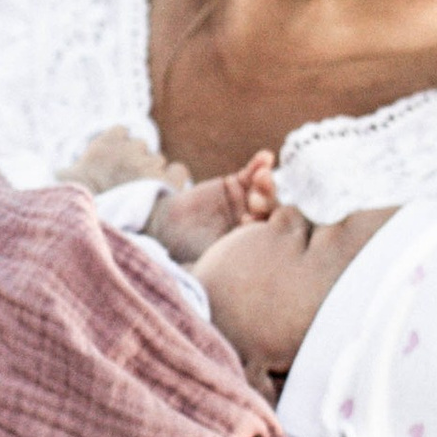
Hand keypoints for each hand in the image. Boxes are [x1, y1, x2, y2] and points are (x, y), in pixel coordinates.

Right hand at [59, 126, 172, 195]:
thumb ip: (66, 169)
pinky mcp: (165, 180)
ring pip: (157, 160)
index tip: (114, 162)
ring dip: (152, 172)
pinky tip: (166, 189)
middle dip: (136, 162)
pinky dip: (174, 177)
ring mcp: (148, 164)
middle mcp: (129, 149)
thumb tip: (58, 172)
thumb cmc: (79, 201)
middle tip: (127, 184)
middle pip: (141, 146)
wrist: (102, 221)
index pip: (122, 131)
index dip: (120, 146)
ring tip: (142, 194)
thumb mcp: (63, 179)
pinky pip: (178, 169)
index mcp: (105, 144)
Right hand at [148, 149, 277, 263]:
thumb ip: (228, 260)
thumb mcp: (210, 260)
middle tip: (254, 200)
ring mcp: (247, 202)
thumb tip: (242, 279)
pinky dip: (259, 164)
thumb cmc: (187, 251)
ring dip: (266, 183)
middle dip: (266, 202)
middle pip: (271, 211)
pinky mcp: (237, 183)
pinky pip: (252, 173)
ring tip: (262, 176)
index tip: (249, 221)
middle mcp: (255, 223)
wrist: (166, 228)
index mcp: (253, 245)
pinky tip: (266, 157)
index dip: (263, 226)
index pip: (268, 235)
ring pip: (263, 190)